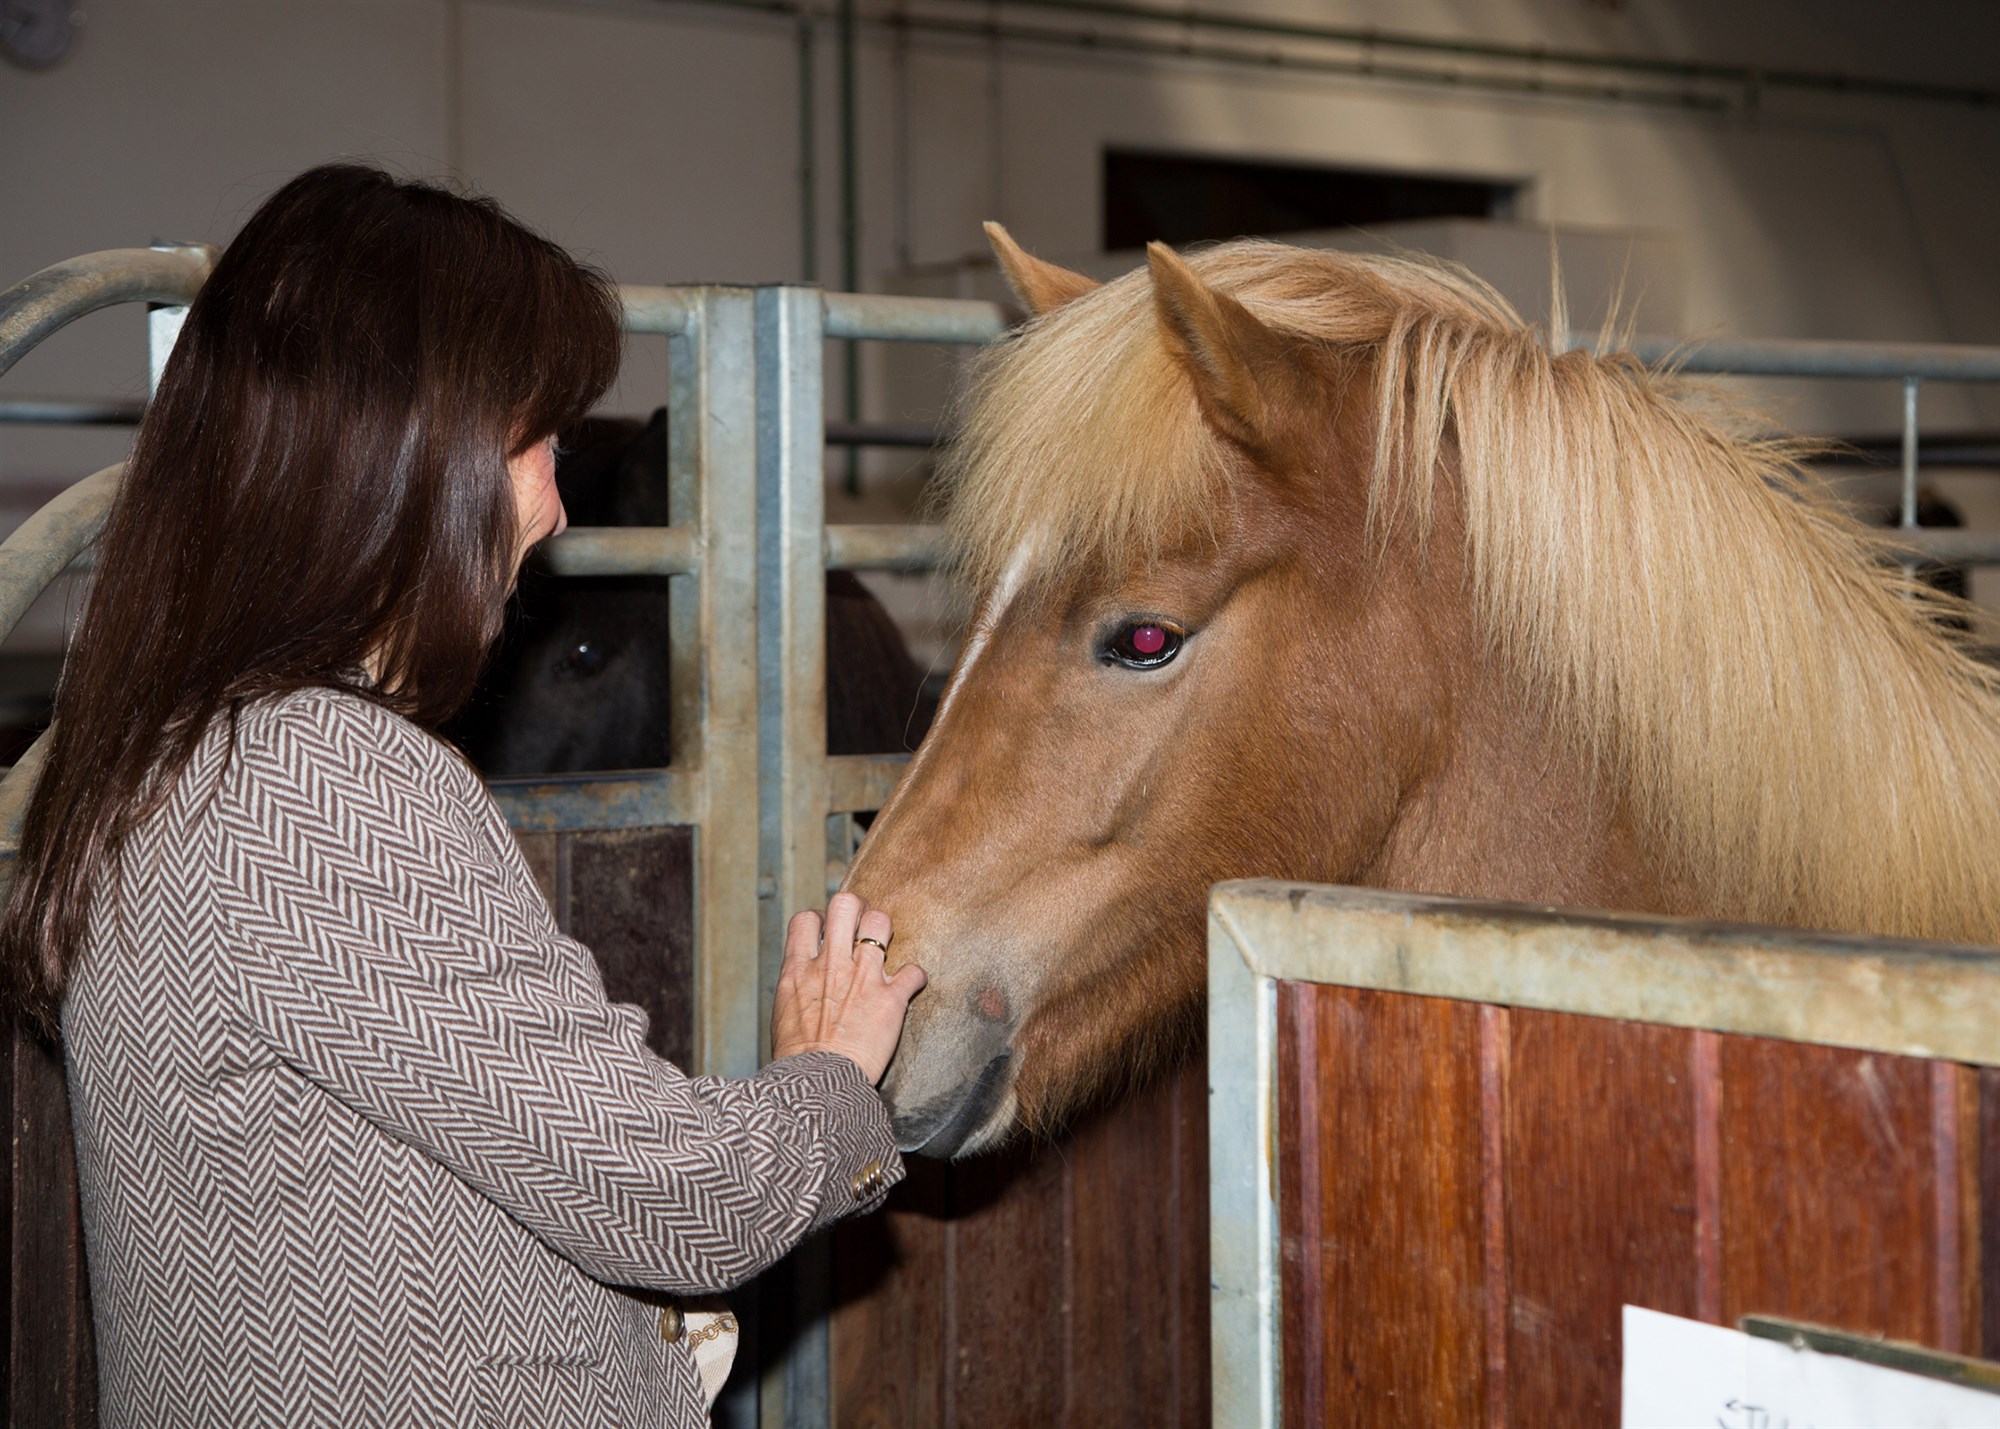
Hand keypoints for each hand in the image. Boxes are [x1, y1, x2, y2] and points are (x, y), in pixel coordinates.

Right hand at [770, 893, 926, 1084]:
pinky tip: (909, 986)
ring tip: (885, 949)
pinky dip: (915, 977)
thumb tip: (804, 980)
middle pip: (845, 904)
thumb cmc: (797, 1060)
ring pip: (880, 923)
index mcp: (798, 970)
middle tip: (862, 925)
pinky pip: (914, 971)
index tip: (828, 933)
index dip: (820, 919)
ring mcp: (863, 978)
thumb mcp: (783, 1013)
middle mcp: (831, 965)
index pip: (807, 919)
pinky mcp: (891, 998)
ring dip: (885, 931)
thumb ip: (797, 987)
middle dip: (857, 909)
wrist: (817, 1085)